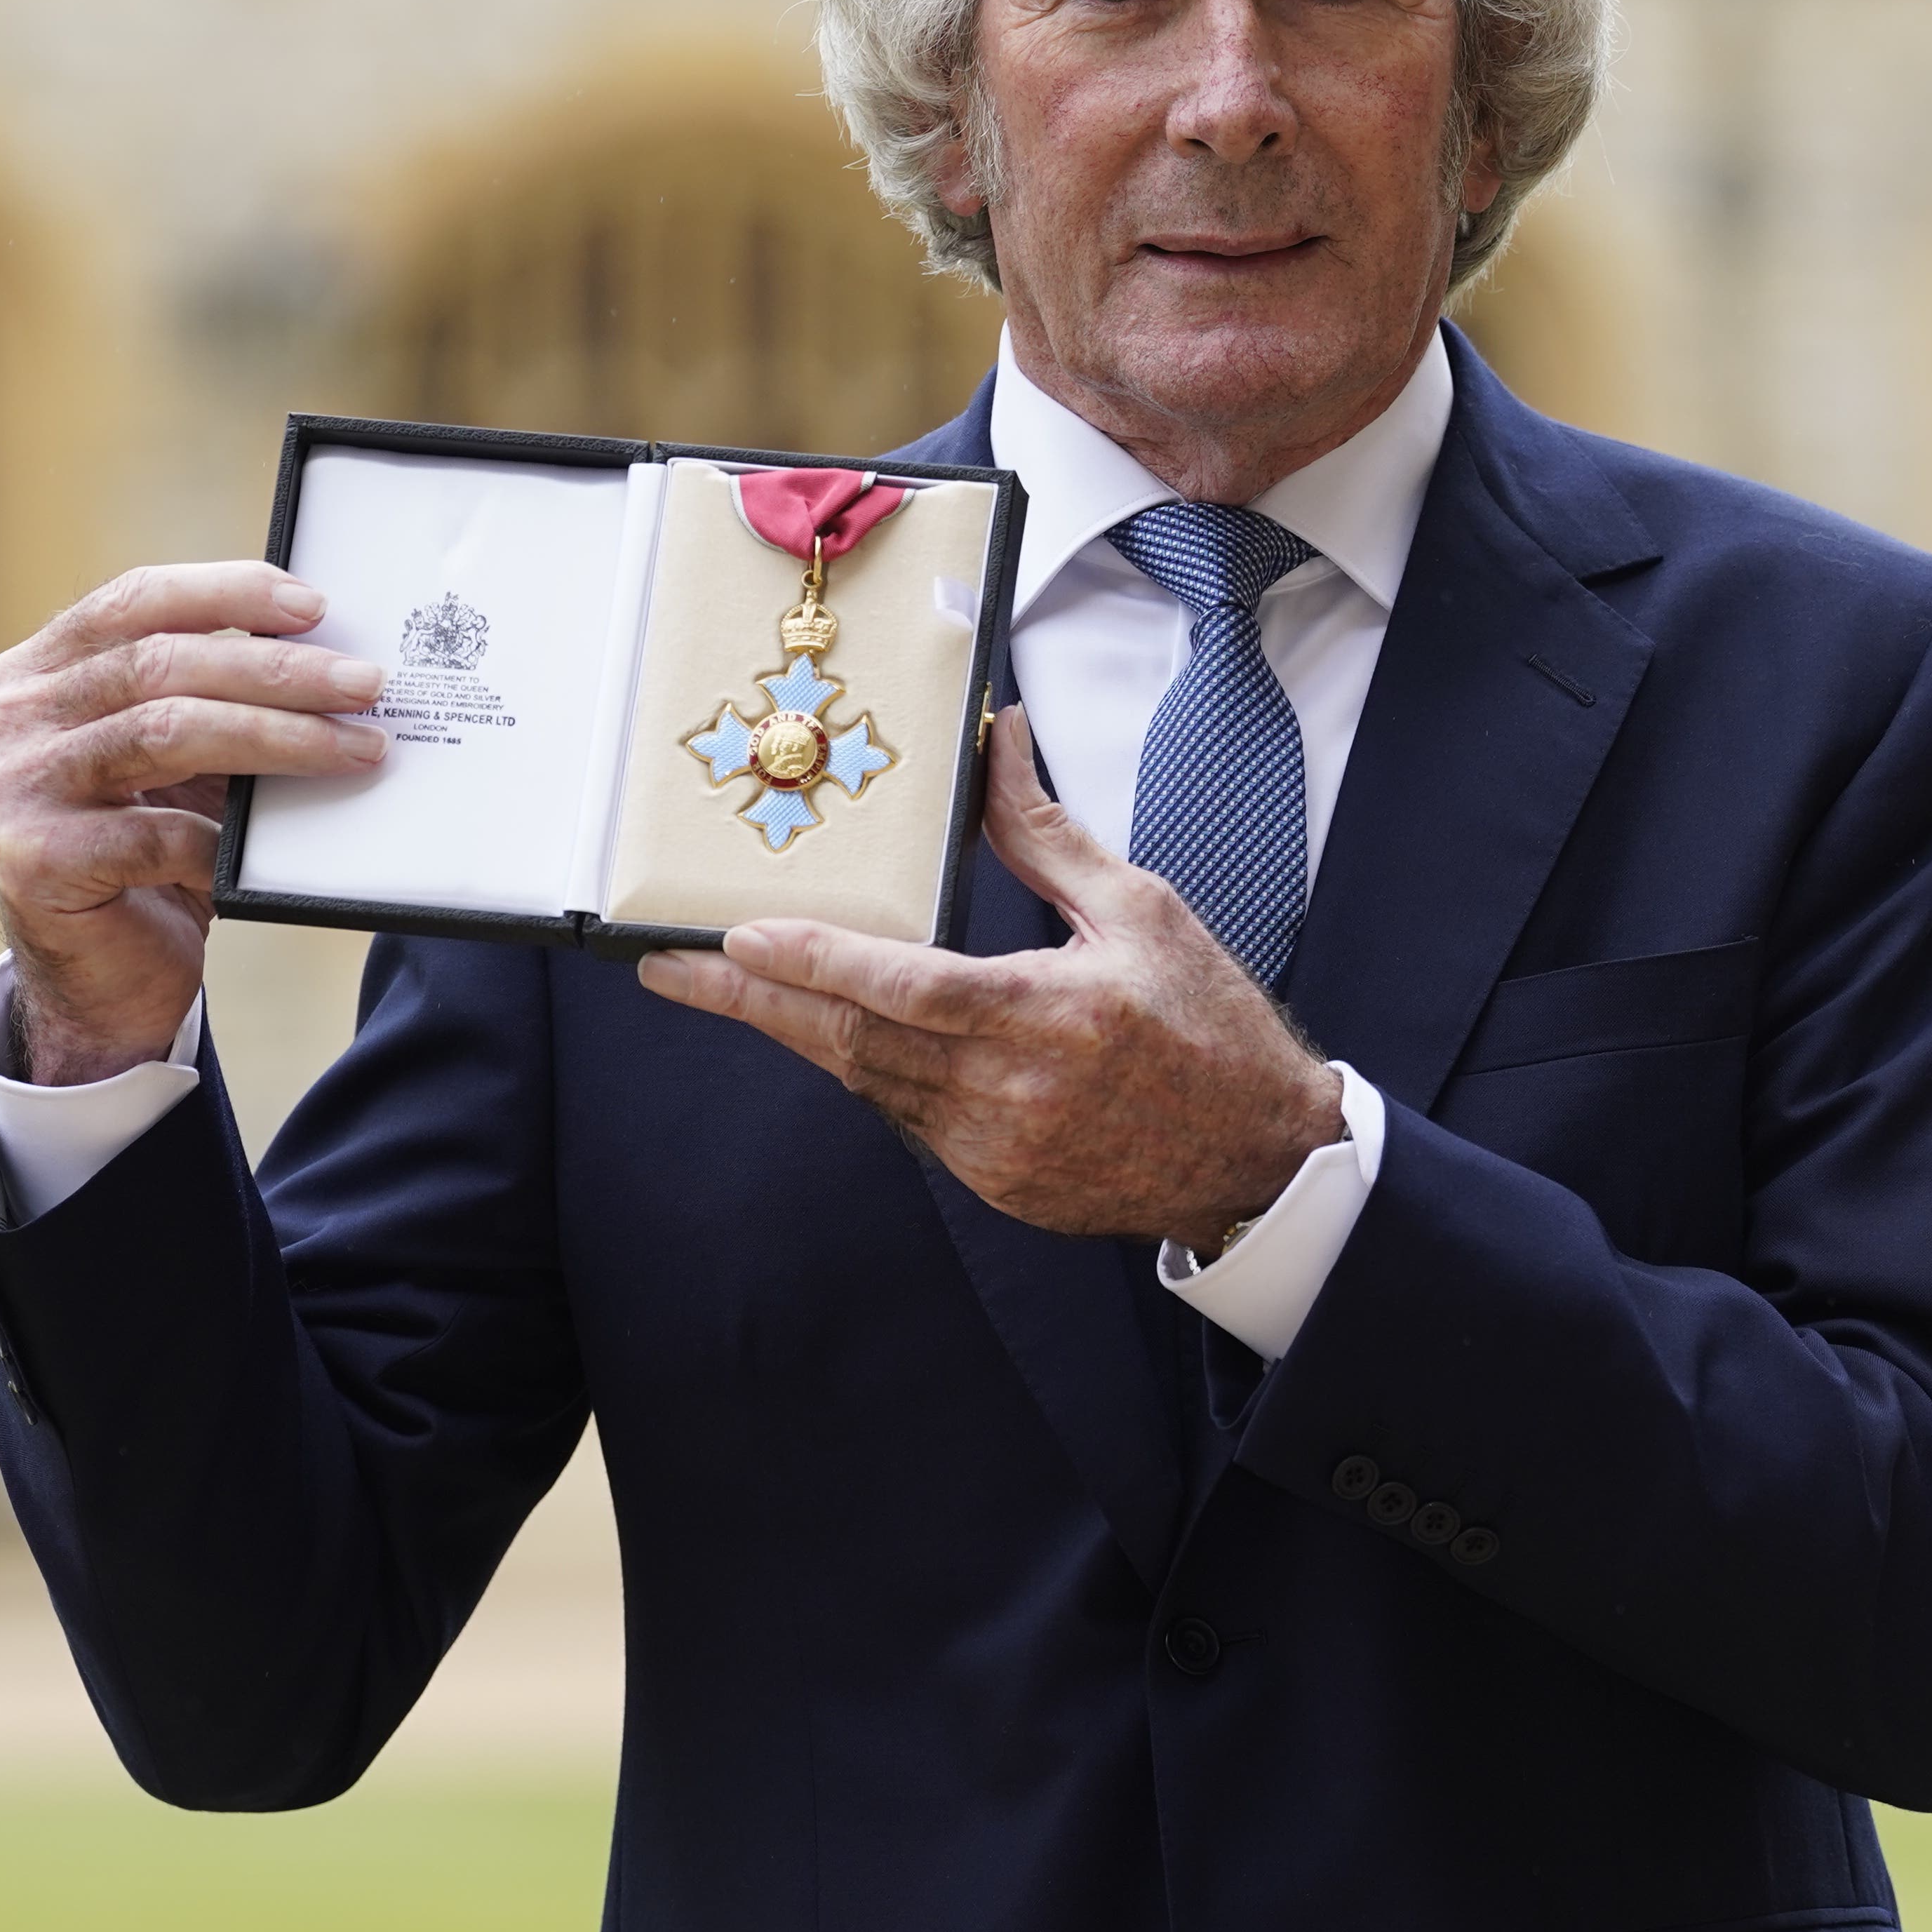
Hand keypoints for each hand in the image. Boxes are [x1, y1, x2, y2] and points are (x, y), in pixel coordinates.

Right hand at [0, 561, 389, 1085]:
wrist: (101, 978)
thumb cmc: (151, 849)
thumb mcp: (176, 760)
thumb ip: (214, 699)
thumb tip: (331, 654)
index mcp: (36, 672)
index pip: (134, 601)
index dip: (226, 591)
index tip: (314, 605)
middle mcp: (10, 719)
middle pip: (161, 664)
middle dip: (277, 670)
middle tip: (365, 683)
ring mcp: (14, 788)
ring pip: (166, 732)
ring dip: (280, 737)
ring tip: (359, 747)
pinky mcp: (36, 861)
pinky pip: (157, 834)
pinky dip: (227, 836)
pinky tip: (280, 842)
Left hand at [635, 710, 1341, 1255]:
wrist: (1260, 1159)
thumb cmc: (1211, 1028)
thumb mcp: (1140, 910)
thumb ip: (1046, 835)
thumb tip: (995, 744)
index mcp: (1047, 1016)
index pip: (901, 985)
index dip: (813, 960)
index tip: (740, 936)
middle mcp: (1009, 1093)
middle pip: (851, 1043)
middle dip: (753, 1002)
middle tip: (671, 970)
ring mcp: (997, 1151)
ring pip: (868, 1082)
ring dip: (801, 1033)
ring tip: (735, 987)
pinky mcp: (997, 1187)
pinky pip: (908, 1120)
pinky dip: (869, 1071)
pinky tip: (838, 1035)